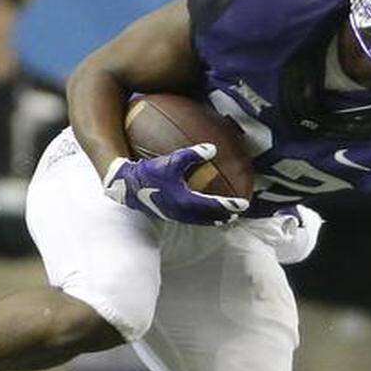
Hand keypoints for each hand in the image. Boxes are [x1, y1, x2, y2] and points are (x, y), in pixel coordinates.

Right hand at [102, 143, 248, 224]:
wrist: (127, 186)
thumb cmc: (149, 172)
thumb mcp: (171, 160)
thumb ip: (193, 154)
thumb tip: (213, 149)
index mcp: (185, 201)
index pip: (213, 205)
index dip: (229, 205)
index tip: (243, 204)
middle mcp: (181, 212)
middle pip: (208, 218)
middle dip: (223, 216)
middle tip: (237, 214)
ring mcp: (174, 215)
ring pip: (198, 221)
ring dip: (212, 219)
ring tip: (223, 218)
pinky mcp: (168, 214)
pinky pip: (190, 219)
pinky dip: (200, 217)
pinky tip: (201, 212)